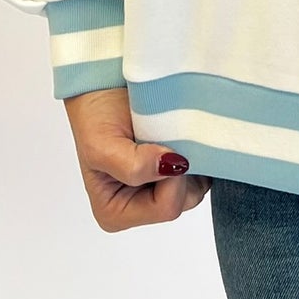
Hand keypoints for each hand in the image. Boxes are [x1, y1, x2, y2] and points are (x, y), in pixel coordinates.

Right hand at [62, 86, 210, 232]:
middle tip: (166, 137)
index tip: (160, 145)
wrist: (105, 85)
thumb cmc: (96, 115)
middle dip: (183, 168)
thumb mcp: (101, 145)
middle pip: (185, 201)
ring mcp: (160, 189)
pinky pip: (202, 171)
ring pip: (195, 187)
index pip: (166, 208)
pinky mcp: (176, 171)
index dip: (171, 178)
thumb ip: (133, 167)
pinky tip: (184, 135)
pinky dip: (199, 152)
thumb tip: (172, 166)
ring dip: (192, 158)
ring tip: (172, 134)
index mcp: (117, 213)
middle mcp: (140, 207)